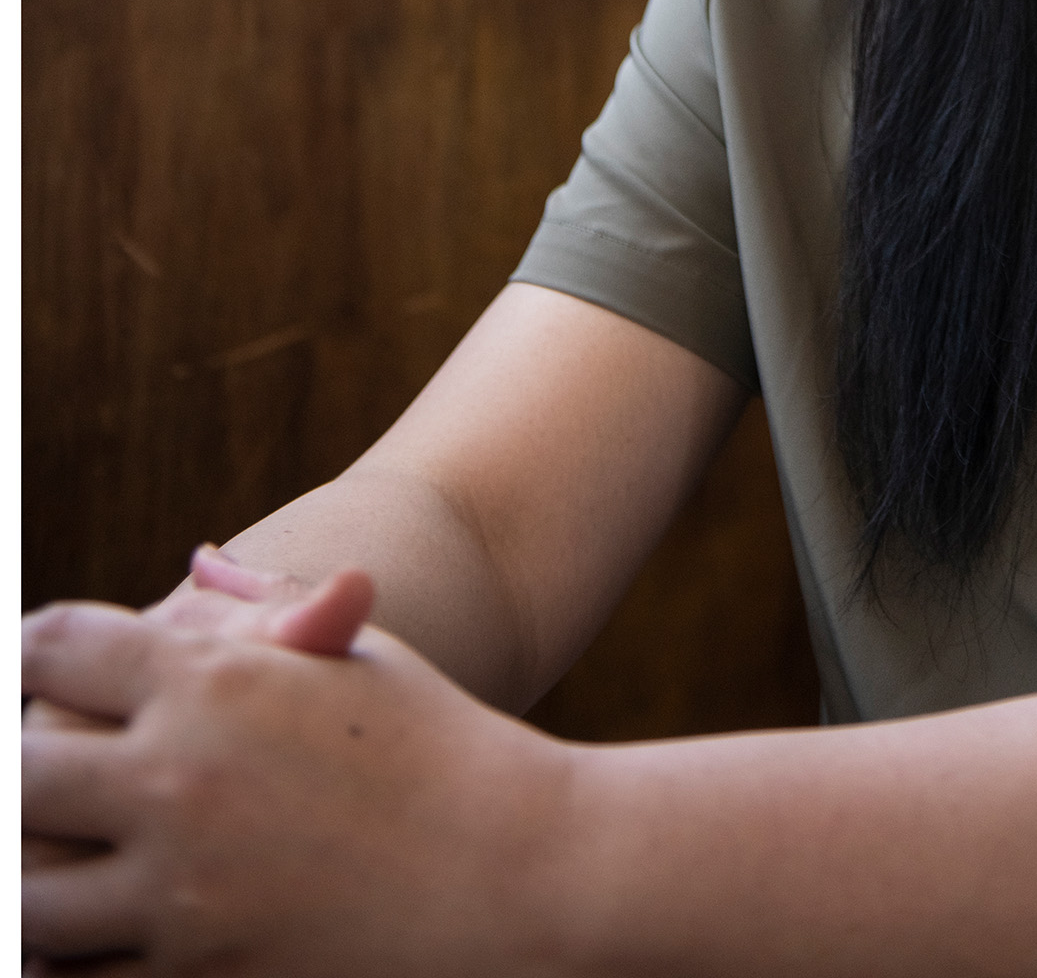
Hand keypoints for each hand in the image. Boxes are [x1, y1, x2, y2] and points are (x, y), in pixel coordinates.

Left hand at [22, 572, 568, 974]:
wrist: (512, 868)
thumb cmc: (436, 744)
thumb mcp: (351, 658)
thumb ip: (257, 618)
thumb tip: (193, 572)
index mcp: (214, 680)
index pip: (53, 649)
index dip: (31, 651)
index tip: (35, 663)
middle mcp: (180, 778)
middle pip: (19, 772)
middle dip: (21, 771)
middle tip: (40, 776)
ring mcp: (182, 890)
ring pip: (26, 900)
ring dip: (31, 878)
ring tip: (55, 860)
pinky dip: (75, 959)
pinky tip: (98, 933)